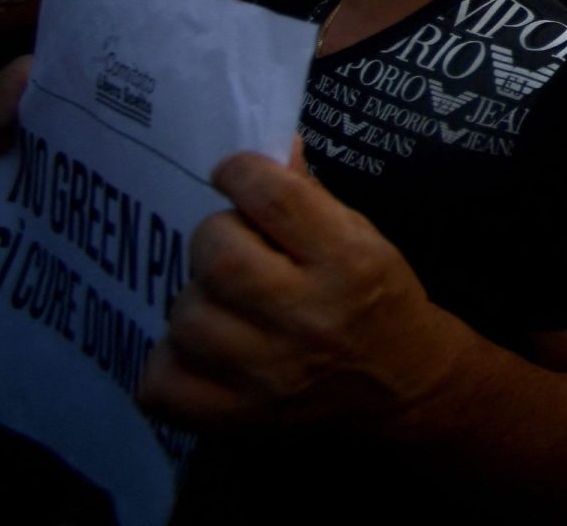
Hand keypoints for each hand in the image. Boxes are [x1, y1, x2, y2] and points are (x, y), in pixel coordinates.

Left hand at [138, 152, 460, 429]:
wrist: (404, 383)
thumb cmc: (377, 296)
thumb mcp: (360, 235)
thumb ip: (307, 196)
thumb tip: (270, 146)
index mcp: (349, 262)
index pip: (272, 197)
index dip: (240, 172)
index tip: (235, 175)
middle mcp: (310, 319)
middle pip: (217, 256)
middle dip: (215, 237)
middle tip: (233, 246)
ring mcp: (271, 376)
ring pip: (185, 317)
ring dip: (194, 299)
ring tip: (223, 302)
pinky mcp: (240, 420)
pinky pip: (161, 384)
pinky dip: (168, 362)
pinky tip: (200, 351)